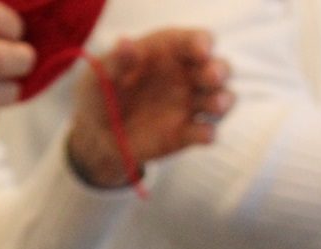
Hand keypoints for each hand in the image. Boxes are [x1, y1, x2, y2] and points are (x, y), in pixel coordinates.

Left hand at [67, 30, 232, 188]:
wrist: (97, 135)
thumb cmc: (101, 93)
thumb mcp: (101, 75)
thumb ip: (117, 61)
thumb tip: (125, 43)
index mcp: (167, 52)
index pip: (193, 41)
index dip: (201, 42)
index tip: (201, 50)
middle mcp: (186, 76)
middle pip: (216, 68)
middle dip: (218, 70)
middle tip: (211, 77)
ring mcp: (190, 105)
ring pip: (220, 98)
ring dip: (222, 100)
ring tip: (216, 105)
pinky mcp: (188, 133)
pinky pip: (206, 132)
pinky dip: (208, 133)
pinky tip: (203, 135)